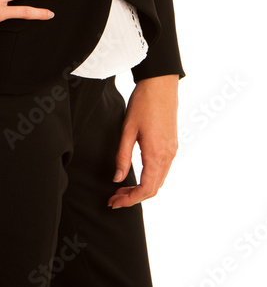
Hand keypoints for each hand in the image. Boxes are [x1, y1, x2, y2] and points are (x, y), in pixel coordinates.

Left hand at [108, 74, 178, 208]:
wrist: (161, 85)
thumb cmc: (143, 103)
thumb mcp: (127, 129)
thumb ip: (122, 156)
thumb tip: (117, 179)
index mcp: (156, 153)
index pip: (146, 189)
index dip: (130, 200)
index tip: (115, 202)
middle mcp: (168, 155)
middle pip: (153, 189)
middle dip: (134, 197)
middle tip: (114, 198)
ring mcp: (172, 151)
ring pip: (159, 181)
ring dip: (142, 189)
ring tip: (121, 189)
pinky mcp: (172, 145)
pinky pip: (163, 170)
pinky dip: (150, 179)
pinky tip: (136, 175)